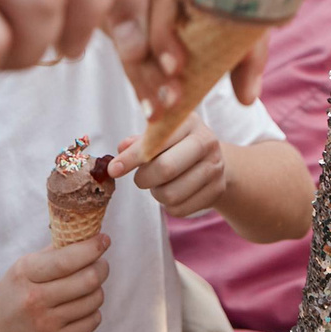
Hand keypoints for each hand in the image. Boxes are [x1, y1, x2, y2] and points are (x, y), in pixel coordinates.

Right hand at [0, 233, 110, 331]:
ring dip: (97, 290)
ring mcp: (45, 324)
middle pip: (88, 279)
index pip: (67, 259)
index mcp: (25, 274)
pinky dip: (93, 312)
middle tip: (101, 264)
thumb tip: (85, 236)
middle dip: (102, 267)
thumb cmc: (8, 299)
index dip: (92, 248)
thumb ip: (51, 254)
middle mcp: (34, 299)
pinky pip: (92, 322)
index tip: (104, 240)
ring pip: (94, 300)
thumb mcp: (20, 271)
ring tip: (88, 287)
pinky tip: (82, 308)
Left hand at [111, 116, 228, 217]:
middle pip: (166, 168)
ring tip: (159, 185)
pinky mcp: (217, 190)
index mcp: (189, 121)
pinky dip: (169, 206)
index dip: (133, 157)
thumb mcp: (161, 135)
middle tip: (139, 179)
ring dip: (156, 194)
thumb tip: (122, 149)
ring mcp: (215, 167)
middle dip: (143, 178)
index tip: (114, 170)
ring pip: (172, 194)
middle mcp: (206, 141)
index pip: (157, 140)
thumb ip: (140, 141)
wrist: (215, 159)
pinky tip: (173, 193)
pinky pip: (181, 209)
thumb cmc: (178, 145)